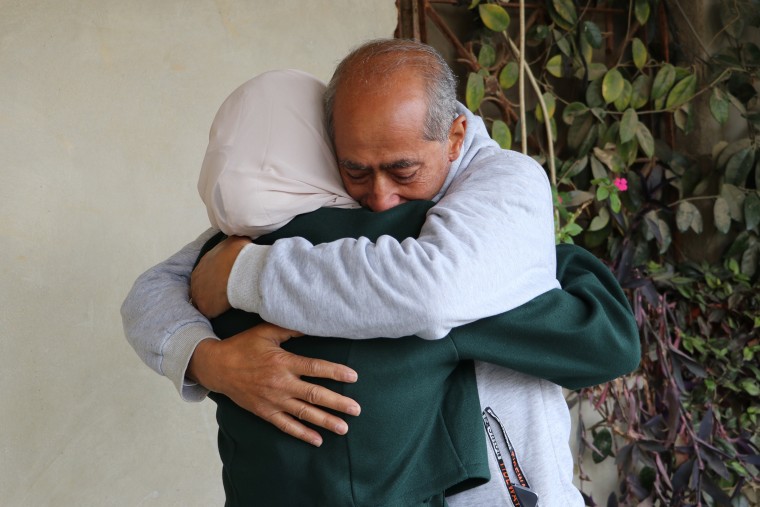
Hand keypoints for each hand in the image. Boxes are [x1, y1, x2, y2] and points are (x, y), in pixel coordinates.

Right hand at [187, 323, 360, 446]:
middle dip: (338, 403)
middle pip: (314, 395)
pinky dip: (302, 433)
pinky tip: (317, 440)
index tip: (353, 377)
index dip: (335, 372)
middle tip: (356, 409)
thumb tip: (311, 323)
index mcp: (283, 363)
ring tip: (344, 428)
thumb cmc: (243, 346)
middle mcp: (281, 384)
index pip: (315, 368)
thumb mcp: (265, 332)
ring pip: (304, 414)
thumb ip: (289, 329)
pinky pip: (286, 425)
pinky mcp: (264, 412)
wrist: (217, 367)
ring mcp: (273, 400)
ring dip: (325, 421)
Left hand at [191, 235, 250, 317]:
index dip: (215, 276)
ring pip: (203, 300)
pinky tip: (224, 311)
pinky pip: (209, 312)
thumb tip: (235, 237)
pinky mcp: (206, 308)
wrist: (242, 271)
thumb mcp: (234, 240)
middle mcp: (196, 279)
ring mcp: (199, 294)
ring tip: (224, 303)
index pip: (205, 272)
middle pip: (201, 286)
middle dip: (211, 289)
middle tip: (224, 291)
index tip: (224, 278)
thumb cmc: (238, 255)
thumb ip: (231, 240)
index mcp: (201, 265)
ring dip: (211, 301)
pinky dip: (216, 312)